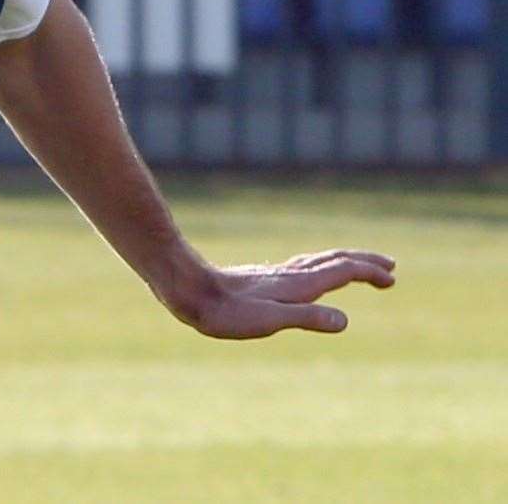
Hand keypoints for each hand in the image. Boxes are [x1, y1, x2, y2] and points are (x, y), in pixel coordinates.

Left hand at [161, 249, 395, 339]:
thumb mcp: (269, 321)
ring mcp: (275, 276)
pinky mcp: (262, 281)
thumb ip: (306, 318)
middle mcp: (289, 275)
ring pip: (317, 262)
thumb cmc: (226, 312)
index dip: (368, 272)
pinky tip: (308, 275)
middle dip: (363, 261)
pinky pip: (301, 268)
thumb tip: (344, 321)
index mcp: (297, 284)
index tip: (392, 277)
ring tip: (358, 266)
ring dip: (343, 262)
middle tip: (389, 265)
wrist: (188, 290)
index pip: (341, 271)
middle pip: (334, 260)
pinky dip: (319, 267)